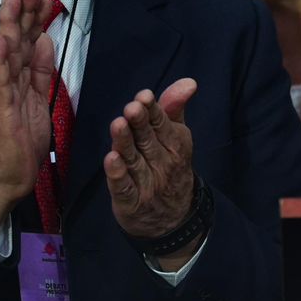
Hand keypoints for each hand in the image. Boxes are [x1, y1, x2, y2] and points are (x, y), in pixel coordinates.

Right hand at [0, 0, 56, 238]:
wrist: (8, 175)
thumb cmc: (22, 139)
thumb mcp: (37, 98)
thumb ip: (40, 70)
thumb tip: (46, 40)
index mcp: (17, 77)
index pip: (27, 40)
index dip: (35, 16)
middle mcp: (5, 80)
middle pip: (15, 39)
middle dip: (23, 11)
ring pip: (5, 53)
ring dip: (10, 25)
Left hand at [104, 78, 197, 262]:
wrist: (173, 219)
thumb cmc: (169, 168)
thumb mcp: (176, 138)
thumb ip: (174, 109)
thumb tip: (189, 81)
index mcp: (174, 144)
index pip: (162, 124)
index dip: (153, 111)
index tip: (144, 97)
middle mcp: (162, 163)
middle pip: (148, 140)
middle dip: (139, 123)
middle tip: (131, 108)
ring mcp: (147, 183)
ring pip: (134, 160)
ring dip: (126, 143)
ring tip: (117, 125)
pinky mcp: (131, 202)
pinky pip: (124, 187)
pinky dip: (118, 175)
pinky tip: (111, 160)